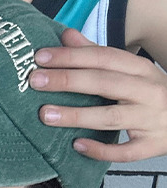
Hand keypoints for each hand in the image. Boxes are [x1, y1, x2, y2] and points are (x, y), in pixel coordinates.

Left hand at [30, 28, 166, 161]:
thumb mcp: (131, 70)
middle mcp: (148, 91)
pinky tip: (77, 145)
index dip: (71, 56)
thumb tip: (66, 35)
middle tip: (35, 81)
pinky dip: (101, 149)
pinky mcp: (153, 145)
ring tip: (45, 114)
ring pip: (111, 116)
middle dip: (67, 80)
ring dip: (77, 115)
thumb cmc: (150, 93)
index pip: (103, 57)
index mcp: (141, 69)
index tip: (40, 57)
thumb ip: (97, 55)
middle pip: (104, 83)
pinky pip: (126, 151)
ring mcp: (152, 119)